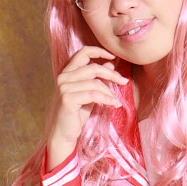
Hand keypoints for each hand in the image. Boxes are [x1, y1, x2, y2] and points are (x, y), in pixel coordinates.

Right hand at [47, 46, 128, 170]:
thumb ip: (96, 79)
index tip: (113, 57)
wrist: (63, 134)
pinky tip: (113, 104)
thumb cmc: (76, 115)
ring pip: (95, 83)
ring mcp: (64, 88)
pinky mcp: (68, 99)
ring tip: (116, 100)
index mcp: (67, 73)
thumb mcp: (89, 94)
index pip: (83, 53)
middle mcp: (63, 77)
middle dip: (112, 74)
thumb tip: (110, 64)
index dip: (99, 51)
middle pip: (93, 67)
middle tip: (123, 81)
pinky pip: (93, 95)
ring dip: (109, 91)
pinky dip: (107, 99)